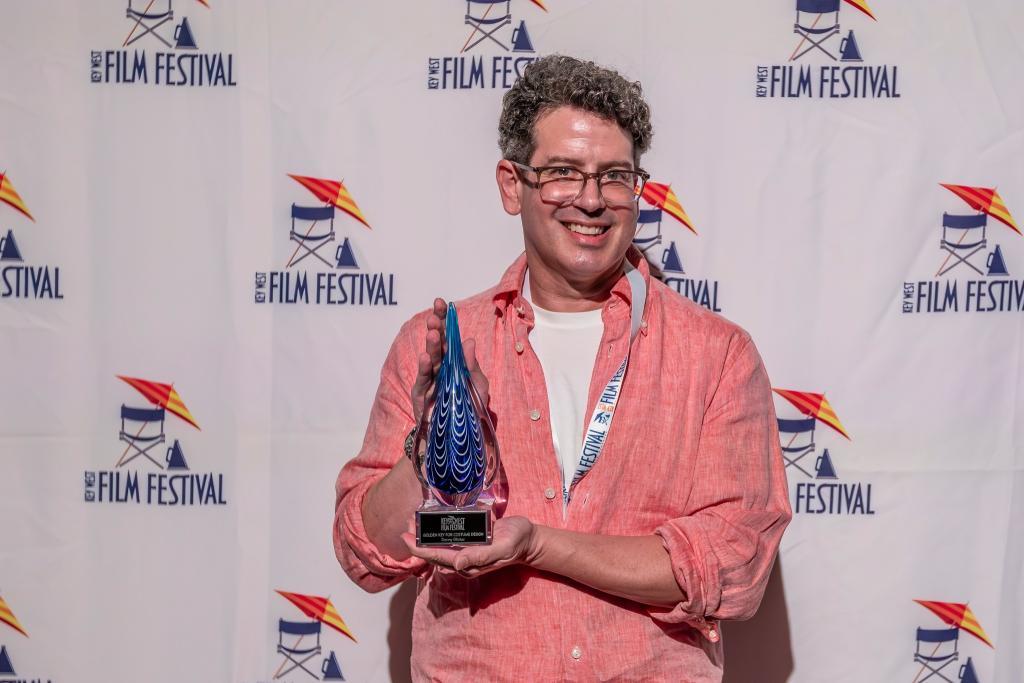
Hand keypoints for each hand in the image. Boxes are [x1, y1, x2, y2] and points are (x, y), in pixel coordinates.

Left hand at [401, 516, 535, 577]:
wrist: (529, 539)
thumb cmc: (517, 543)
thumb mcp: (502, 548)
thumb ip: (481, 556)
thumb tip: (457, 564)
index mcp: (469, 564)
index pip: (438, 557)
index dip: (420, 548)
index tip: (405, 537)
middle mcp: (464, 558)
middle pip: (436, 550)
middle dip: (419, 539)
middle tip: (407, 522)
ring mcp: (468, 549)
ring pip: (441, 542)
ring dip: (427, 532)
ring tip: (414, 518)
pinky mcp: (472, 540)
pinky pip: (452, 535)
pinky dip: (440, 526)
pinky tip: (433, 516)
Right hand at [411, 298, 489, 424]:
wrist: (458, 437)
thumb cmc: (468, 410)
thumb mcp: (478, 387)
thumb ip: (472, 366)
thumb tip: (468, 341)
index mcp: (453, 362)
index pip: (449, 338)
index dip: (445, 321)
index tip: (442, 303)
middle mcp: (440, 368)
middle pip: (437, 344)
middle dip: (436, 328)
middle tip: (435, 314)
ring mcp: (430, 380)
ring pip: (430, 359)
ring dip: (431, 346)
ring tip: (433, 332)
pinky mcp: (422, 395)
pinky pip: (423, 380)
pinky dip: (424, 368)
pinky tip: (426, 357)